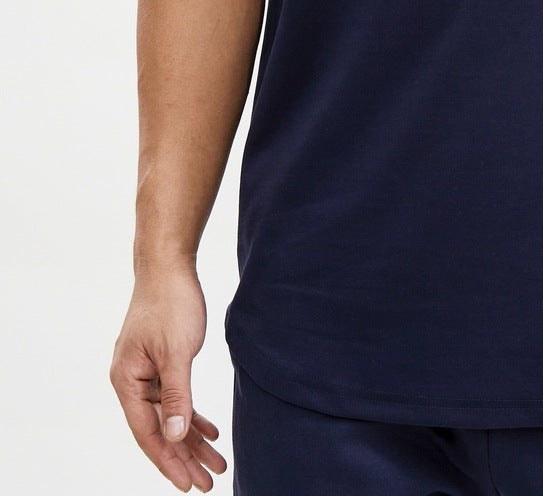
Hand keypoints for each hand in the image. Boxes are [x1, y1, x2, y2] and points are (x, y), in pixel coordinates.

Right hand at [110, 264, 226, 491]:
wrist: (168, 266)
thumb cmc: (170, 303)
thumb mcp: (177, 352)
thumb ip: (177, 395)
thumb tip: (176, 436)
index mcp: (127, 381)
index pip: (148, 434)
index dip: (169, 461)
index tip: (188, 485)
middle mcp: (131, 381)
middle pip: (159, 430)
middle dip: (185, 458)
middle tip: (209, 482)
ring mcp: (145, 372)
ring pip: (170, 416)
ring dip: (193, 439)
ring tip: (216, 463)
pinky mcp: (159, 362)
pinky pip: (176, 397)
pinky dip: (192, 414)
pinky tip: (211, 430)